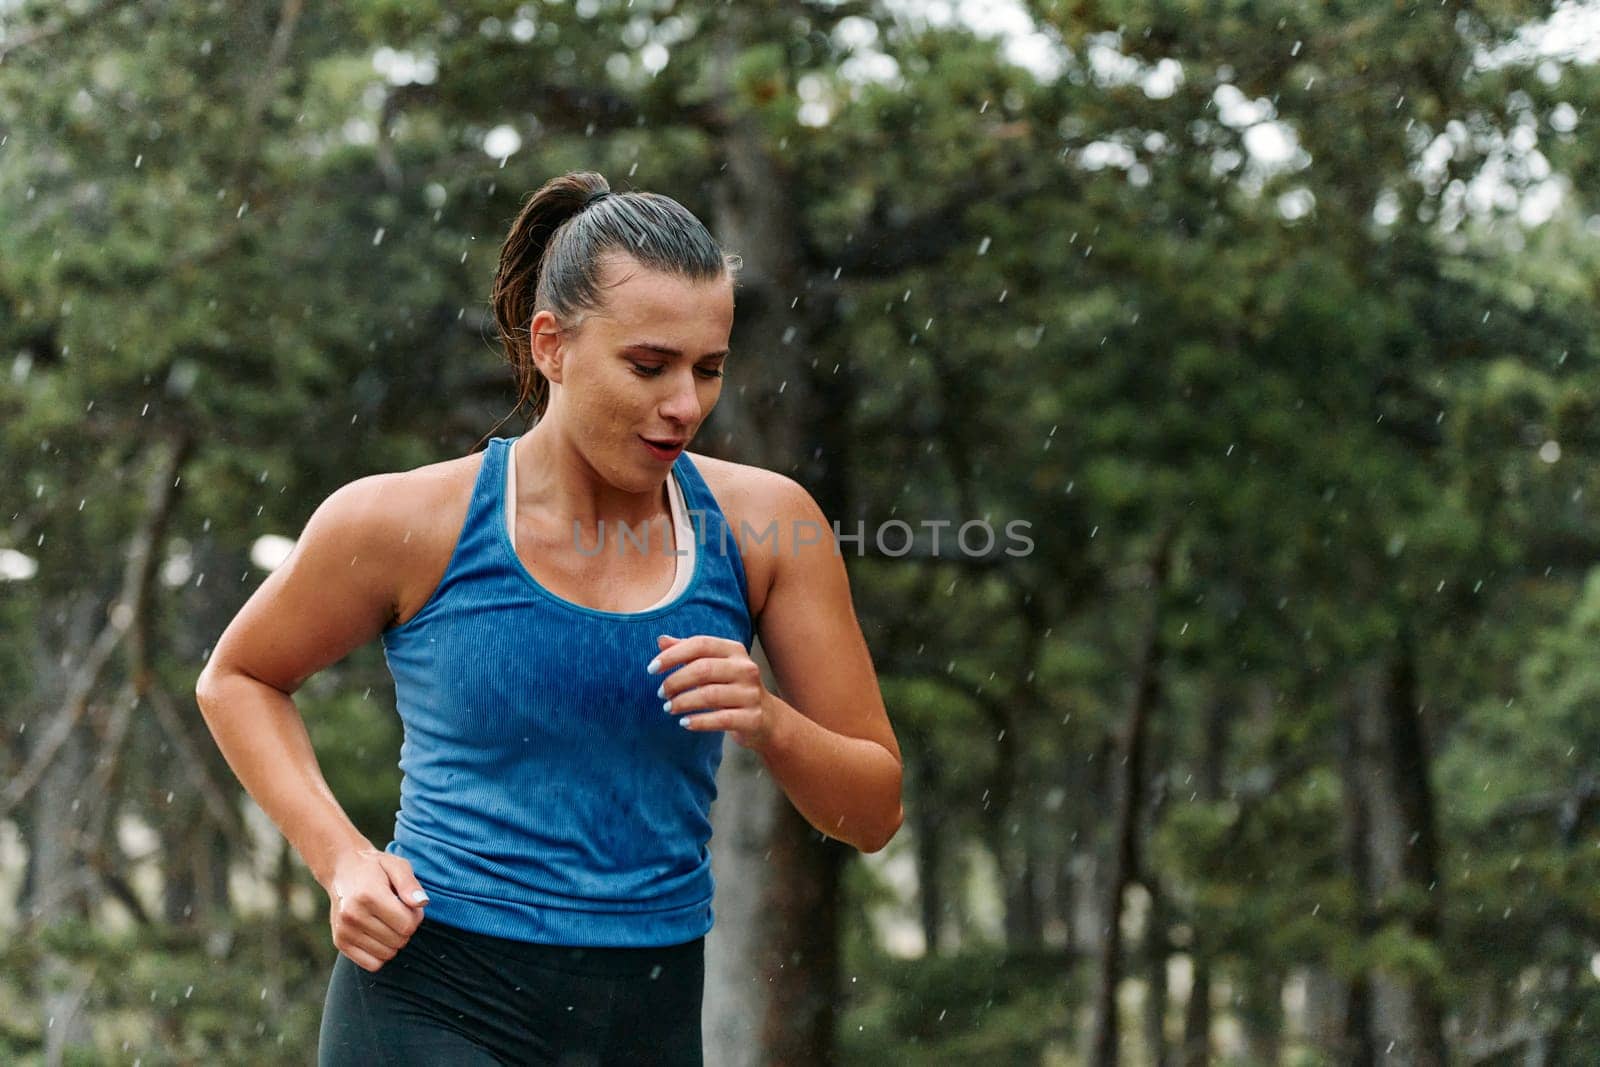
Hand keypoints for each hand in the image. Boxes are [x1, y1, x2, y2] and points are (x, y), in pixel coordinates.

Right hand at [327, 847, 428, 971]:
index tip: (409, 905)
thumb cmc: (375, 868)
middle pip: (399, 941)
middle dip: (406, 928)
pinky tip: (378, 935)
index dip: (416, 917)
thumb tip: (422, 903)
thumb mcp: (397, 865)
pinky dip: (381, 954)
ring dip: (394, 941)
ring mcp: (344, 931)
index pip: (407, 925)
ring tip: (387, 921)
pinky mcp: (340, 943)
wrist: (342, 870)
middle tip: (398, 912)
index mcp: (369, 896)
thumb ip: (410, 884)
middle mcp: (353, 916)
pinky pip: (372, 964)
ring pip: (387, 954)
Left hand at [650, 634, 782, 751]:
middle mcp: (746, 668)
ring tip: (669, 708)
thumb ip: (688, 653)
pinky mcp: (752, 718)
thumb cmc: (731, 688)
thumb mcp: (714, 666)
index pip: (700, 644)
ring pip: (709, 695)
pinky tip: (684, 723)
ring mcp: (751, 694)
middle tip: (661, 693)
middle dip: (675, 681)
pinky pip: (720, 719)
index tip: (651, 669)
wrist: (766, 719)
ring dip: (683, 702)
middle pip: (703, 669)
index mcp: (734, 650)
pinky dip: (698, 721)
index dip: (673, 655)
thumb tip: (661, 641)